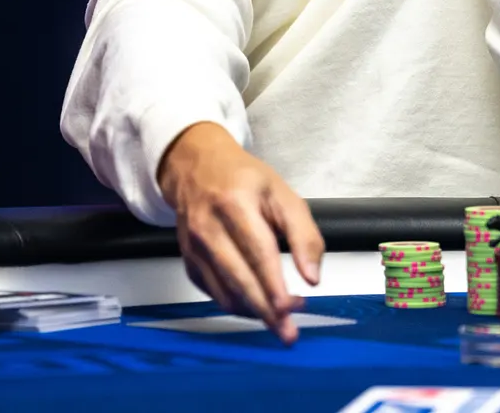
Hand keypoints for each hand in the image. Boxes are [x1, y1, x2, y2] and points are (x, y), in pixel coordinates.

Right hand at [157, 122, 324, 343]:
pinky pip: (213, 293)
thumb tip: (312, 278)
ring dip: (254, 311)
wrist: (196, 167)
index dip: (274, 285)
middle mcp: (208, 227)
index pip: (257, 252)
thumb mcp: (282, 194)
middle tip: (288, 332)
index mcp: (235, 203)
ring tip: (280, 318)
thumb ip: (303, 235)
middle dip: (266, 310)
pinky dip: (237, 305)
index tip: (290, 309)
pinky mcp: (188, 259)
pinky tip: (257, 306)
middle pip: (239, 278)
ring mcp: (193, 246)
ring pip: (224, 292)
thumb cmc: (243, 179)